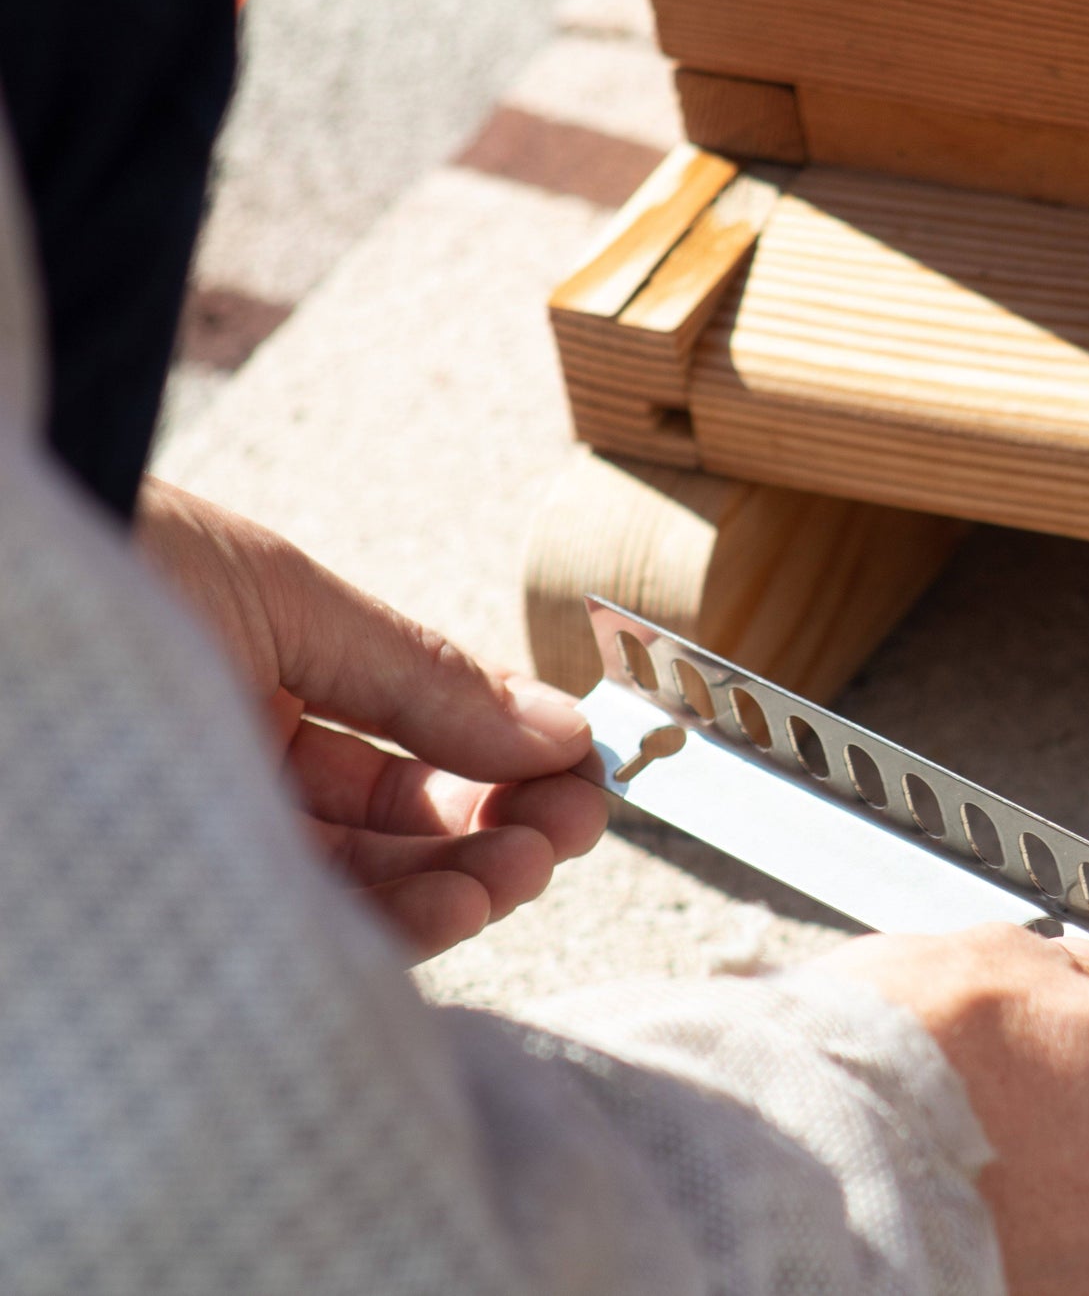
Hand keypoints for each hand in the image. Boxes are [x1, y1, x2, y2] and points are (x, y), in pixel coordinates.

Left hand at [137, 479, 606, 960]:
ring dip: (463, 883)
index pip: (405, 748)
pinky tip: (464, 898)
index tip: (582, 772)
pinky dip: (400, 925)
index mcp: (257, 682)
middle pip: (397, 827)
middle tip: (572, 828)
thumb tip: (563, 727)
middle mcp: (233, 771)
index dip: (501, 762)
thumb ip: (423, 676)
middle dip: (498, 827)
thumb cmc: (107, 555)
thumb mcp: (287, 598)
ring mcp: (209, 838)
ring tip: (526, 863)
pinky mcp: (186, 904)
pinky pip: (313, 933)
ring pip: (363, 889)